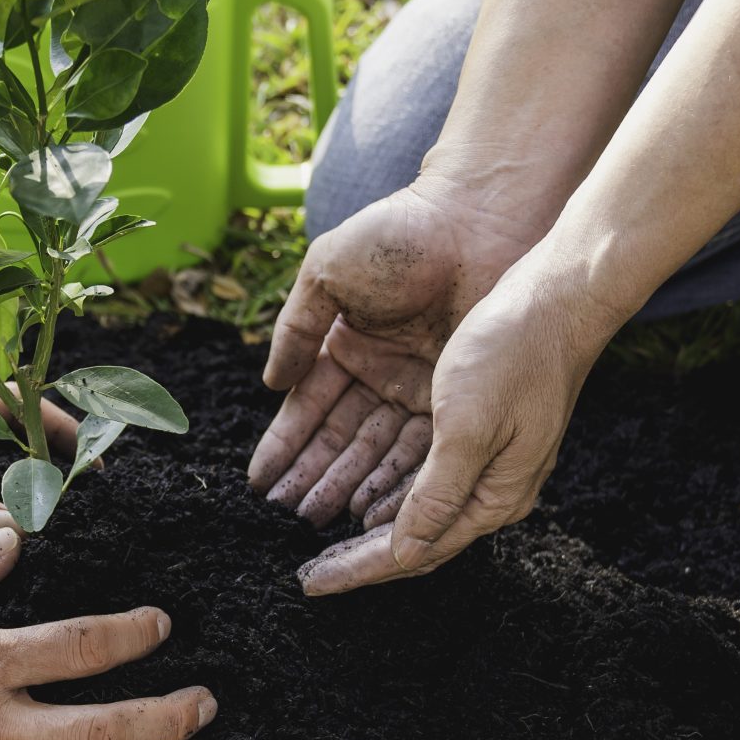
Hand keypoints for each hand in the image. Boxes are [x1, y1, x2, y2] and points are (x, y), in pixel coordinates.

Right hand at [248, 176, 540, 523]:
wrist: (477, 218)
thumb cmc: (399, 235)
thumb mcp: (327, 272)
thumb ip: (297, 328)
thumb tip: (271, 383)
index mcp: (347, 343)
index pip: (310, 408)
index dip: (286, 446)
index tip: (262, 484)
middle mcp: (382, 373)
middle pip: (342, 439)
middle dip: (313, 477)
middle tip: (285, 520)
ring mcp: (420, 387)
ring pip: (377, 450)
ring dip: (347, 485)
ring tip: (317, 521)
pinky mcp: (457, 396)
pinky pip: (421, 447)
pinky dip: (395, 477)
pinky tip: (369, 507)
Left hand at [293, 269, 602, 596]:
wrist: (561, 296)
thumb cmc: (516, 354)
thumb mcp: (467, 427)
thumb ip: (436, 494)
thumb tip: (405, 552)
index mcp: (495, 497)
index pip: (415, 552)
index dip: (358, 569)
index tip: (310, 583)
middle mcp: (493, 489)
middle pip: (415, 540)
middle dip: (359, 559)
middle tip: (307, 574)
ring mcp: (489, 463)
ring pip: (416, 511)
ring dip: (367, 526)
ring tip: (319, 537)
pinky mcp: (480, 434)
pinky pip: (423, 478)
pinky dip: (386, 491)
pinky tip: (357, 493)